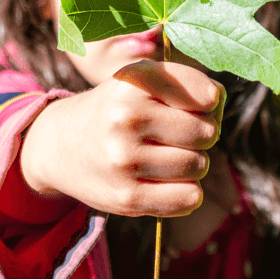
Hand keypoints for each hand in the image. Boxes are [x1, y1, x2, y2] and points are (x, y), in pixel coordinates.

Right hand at [20, 60, 224, 217]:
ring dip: (191, 163)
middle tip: (175, 134)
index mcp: (135, 79)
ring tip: (164, 154)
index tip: (193, 105)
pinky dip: (186, 191)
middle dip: (201, 134)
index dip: (209, 103)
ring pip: (199, 166)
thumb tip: (218, 102)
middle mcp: (126, 115)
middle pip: (207, 133)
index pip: (208, 95)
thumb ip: (188, 83)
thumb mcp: (142, 79)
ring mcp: (124, 158)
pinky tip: (165, 180)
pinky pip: (188, 198)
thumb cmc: (118, 108)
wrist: (61, 143)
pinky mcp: (125, 196)